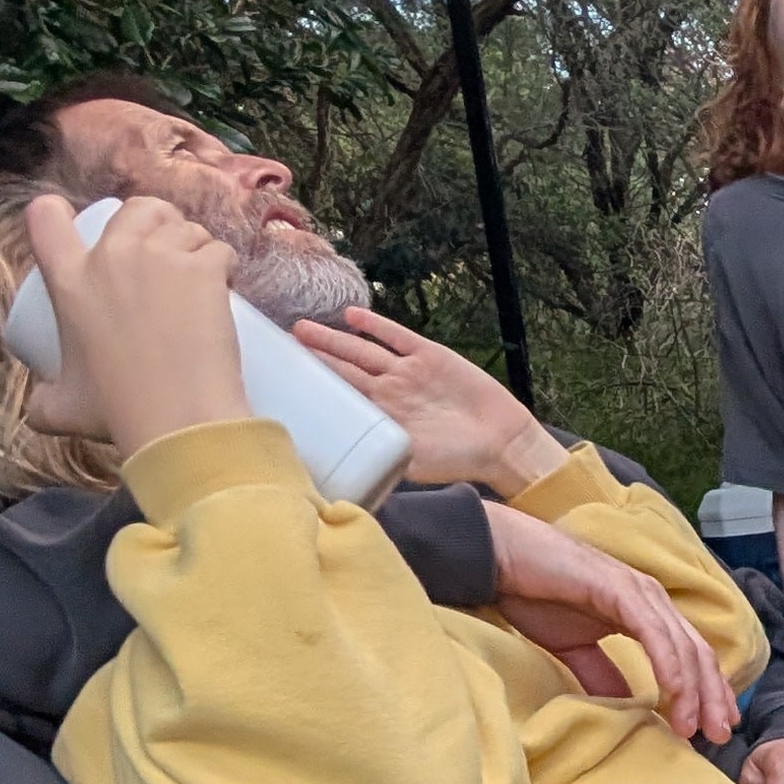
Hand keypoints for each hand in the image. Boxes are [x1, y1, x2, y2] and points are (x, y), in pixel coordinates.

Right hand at [22, 191, 247, 456]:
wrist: (179, 420)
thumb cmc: (119, 412)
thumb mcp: (63, 408)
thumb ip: (42, 404)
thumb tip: (35, 411)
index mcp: (70, 280)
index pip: (46, 218)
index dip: (58, 214)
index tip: (81, 229)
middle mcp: (112, 257)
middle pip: (133, 208)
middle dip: (151, 222)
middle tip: (163, 255)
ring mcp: (162, 257)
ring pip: (182, 224)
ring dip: (191, 242)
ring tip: (197, 275)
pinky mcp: (206, 269)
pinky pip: (219, 248)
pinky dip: (224, 263)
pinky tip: (226, 286)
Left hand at [292, 306, 566, 492]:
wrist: (501, 442)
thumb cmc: (459, 460)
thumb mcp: (412, 466)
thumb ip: (381, 458)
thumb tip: (342, 467)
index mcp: (380, 417)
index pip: (337, 396)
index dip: (312, 385)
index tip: (283, 376)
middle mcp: (389, 391)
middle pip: (342, 368)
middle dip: (313, 356)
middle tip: (282, 343)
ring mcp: (407, 372)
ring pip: (361, 351)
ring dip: (333, 339)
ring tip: (302, 328)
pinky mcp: (430, 356)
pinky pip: (396, 337)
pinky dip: (375, 327)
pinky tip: (352, 316)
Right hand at [479, 503, 738, 744]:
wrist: (502, 558)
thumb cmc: (537, 596)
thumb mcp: (576, 649)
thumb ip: (602, 675)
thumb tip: (626, 708)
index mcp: (648, 612)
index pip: (691, 655)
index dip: (708, 692)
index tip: (714, 728)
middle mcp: (653, 600)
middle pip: (698, 654)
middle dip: (713, 698)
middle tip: (718, 736)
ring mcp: (640, 592)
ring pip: (682, 646)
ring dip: (693, 690)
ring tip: (693, 728)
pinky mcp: (620, 589)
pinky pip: (653, 632)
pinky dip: (668, 664)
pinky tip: (675, 692)